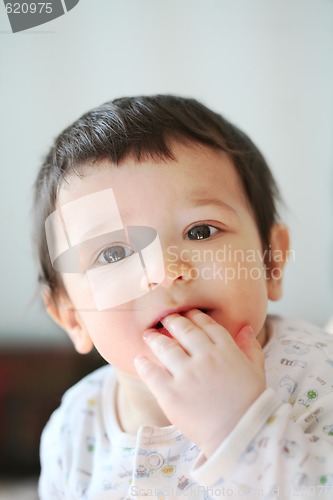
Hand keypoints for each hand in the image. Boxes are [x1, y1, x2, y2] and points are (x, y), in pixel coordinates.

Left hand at [134, 309, 265, 456]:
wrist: (239, 437)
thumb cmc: (250, 405)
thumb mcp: (257, 372)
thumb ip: (250, 348)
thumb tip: (246, 327)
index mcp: (227, 351)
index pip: (207, 325)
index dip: (195, 316)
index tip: (187, 313)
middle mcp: (206, 358)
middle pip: (184, 330)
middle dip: (172, 321)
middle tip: (164, 318)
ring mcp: (187, 375)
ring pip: (165, 348)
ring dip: (155, 338)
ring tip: (148, 334)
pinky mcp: (171, 394)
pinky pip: (152, 373)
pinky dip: (144, 364)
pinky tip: (139, 359)